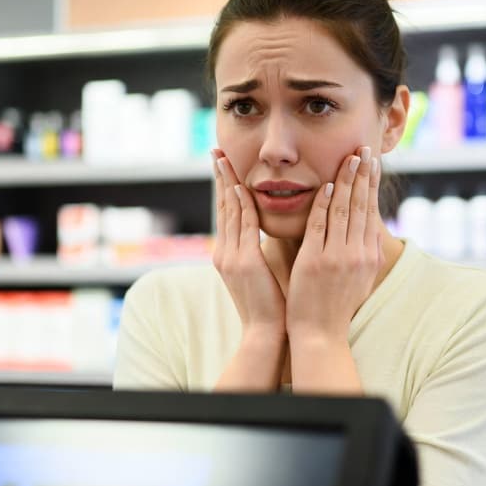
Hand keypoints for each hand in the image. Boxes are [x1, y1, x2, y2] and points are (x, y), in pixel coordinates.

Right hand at [211, 149, 285, 342]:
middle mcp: (225, 252)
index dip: (224, 187)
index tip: (223, 165)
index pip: (227, 213)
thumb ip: (256, 251)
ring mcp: (232, 257)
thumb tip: (262, 234)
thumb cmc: (269, 305)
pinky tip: (240, 187)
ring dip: (227, 183)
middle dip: (220, 177)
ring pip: (229, 212)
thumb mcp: (259, 274)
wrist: (265, 334)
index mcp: (229, 254)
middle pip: (222, 207)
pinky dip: (242, 205)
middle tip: (216, 152)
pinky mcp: (244, 262)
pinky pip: (244, 226)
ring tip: (223, 159)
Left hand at [286, 146, 382, 345]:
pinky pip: (321, 225)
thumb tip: (368, 226)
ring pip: (344, 210)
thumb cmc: (336, 305)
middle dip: (364, 174)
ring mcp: (337, 257)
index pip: (371, 212)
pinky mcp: (316, 261)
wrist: (321, 334)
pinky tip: (328, 184)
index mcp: (369, 256)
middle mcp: (358, 253)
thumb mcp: (359, 276)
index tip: (373, 162)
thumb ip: (363, 250)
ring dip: (347, 181)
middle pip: (361, 206)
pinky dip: (325, 203)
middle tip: (366, 148)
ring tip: (351, 157)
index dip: (372, 185)